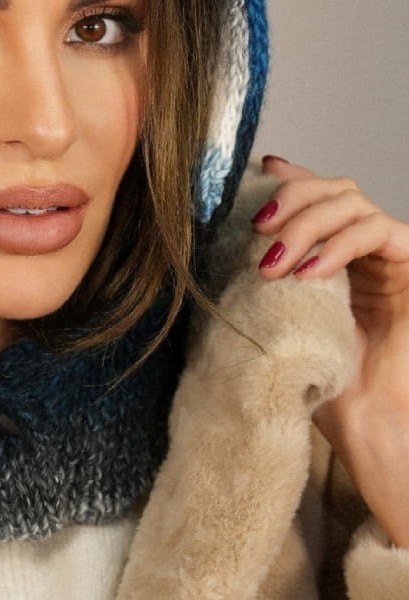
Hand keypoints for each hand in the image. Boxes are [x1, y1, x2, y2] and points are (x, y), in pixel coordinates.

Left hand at [252, 155, 408, 546]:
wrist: (363, 425)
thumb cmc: (319, 381)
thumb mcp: (274, 317)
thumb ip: (259, 278)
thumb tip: (210, 249)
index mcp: (333, 251)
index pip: (315, 192)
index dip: (289, 177)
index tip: (255, 173)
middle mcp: (365, 247)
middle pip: (331, 187)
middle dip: (291, 199)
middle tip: (258, 229)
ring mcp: (389, 256)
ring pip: (352, 201)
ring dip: (307, 222)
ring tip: (275, 262)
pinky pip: (378, 231)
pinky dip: (340, 244)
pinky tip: (310, 273)